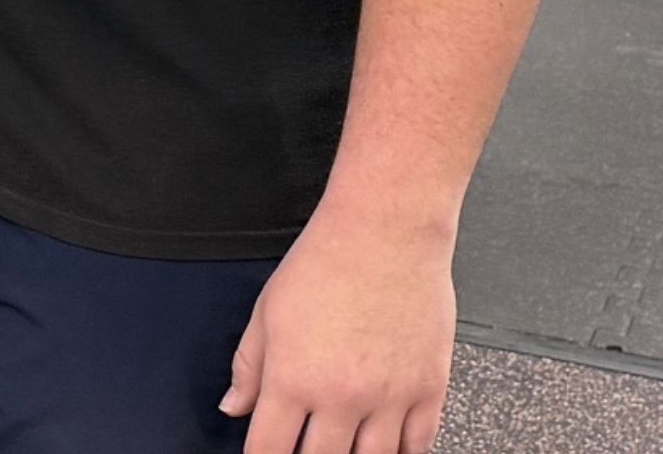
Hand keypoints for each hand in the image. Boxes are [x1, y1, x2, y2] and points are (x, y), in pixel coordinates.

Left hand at [223, 215, 452, 453]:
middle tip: (308, 446)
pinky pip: (418, 445)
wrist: (388, 230)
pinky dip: (402, 453)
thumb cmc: (327, 261)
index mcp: (293, 379)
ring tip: (345, 445)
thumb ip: (249, 367)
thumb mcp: (267, 312)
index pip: (269, 451)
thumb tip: (234, 407)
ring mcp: (389, 397)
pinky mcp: (428, 388)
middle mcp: (341, 396)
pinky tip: (388, 446)